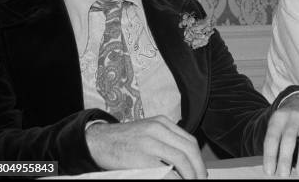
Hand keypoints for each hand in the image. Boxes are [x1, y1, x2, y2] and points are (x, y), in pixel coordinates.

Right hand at [85, 115, 206, 178]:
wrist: (97, 141)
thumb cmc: (124, 139)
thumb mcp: (148, 131)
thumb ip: (165, 140)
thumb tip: (185, 160)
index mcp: (162, 122)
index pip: (189, 140)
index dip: (198, 158)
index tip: (200, 170)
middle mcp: (158, 129)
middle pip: (189, 149)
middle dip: (198, 167)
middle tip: (200, 179)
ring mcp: (149, 142)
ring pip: (181, 159)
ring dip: (190, 174)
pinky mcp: (140, 157)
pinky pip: (165, 170)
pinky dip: (175, 179)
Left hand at [263, 93, 298, 176]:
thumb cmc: (288, 120)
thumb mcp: (277, 124)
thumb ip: (276, 141)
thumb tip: (274, 167)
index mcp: (278, 118)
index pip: (272, 138)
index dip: (270, 155)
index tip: (269, 171)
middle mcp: (293, 116)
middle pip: (288, 138)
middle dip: (285, 158)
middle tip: (283, 175)